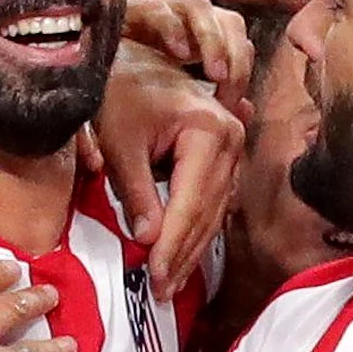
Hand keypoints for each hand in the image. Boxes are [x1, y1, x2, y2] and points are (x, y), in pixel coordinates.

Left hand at [89, 41, 244, 297]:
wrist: (131, 58)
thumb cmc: (119, 92)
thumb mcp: (119, 140)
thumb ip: (134, 190)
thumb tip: (146, 239)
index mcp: (208, 129)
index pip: (191, 201)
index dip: (172, 244)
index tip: (153, 278)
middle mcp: (231, 138)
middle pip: (207, 211)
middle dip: (182, 255)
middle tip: (161, 292)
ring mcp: (233, 147)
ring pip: (214, 212)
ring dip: (191, 251)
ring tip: (168, 285)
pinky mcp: (224, 156)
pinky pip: (213, 203)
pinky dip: (195, 232)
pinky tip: (179, 259)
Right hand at [125, 0, 257, 112]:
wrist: (91, 73)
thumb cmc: (136, 91)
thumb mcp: (180, 99)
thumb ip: (212, 102)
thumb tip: (247, 110)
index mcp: (204, 39)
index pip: (240, 43)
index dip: (242, 70)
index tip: (231, 104)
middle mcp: (187, 20)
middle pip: (229, 21)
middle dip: (235, 54)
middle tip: (227, 86)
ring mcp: (162, 9)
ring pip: (200, 7)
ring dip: (212, 41)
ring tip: (214, 74)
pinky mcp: (134, 10)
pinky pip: (160, 10)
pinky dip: (172, 30)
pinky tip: (177, 55)